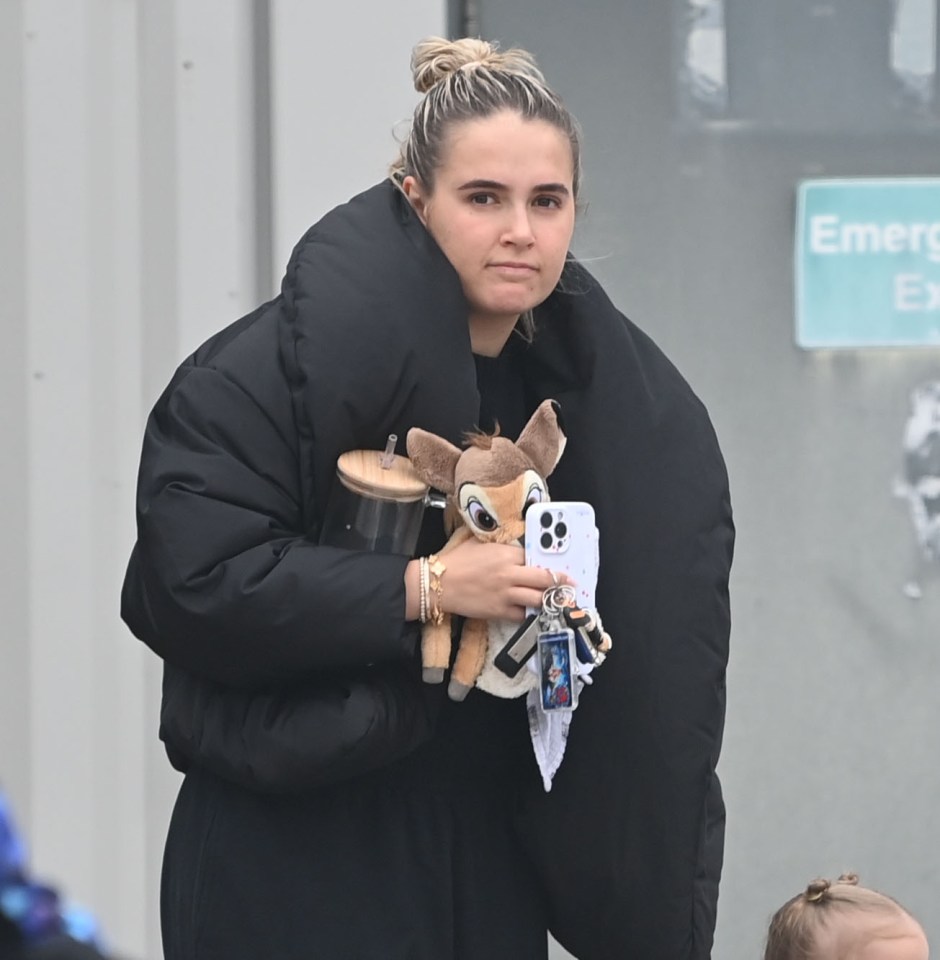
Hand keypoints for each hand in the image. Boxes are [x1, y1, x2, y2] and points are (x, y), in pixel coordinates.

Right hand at [437, 538, 569, 622]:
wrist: (437, 584)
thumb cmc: (456, 561)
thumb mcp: (478, 542)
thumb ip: (499, 542)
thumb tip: (513, 543)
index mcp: (506, 553)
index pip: (535, 557)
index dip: (547, 562)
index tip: (557, 565)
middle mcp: (510, 573)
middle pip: (544, 578)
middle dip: (560, 581)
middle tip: (571, 583)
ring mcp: (506, 594)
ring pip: (537, 598)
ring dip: (550, 600)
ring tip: (559, 601)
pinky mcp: (498, 610)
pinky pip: (521, 614)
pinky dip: (529, 614)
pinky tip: (535, 612)